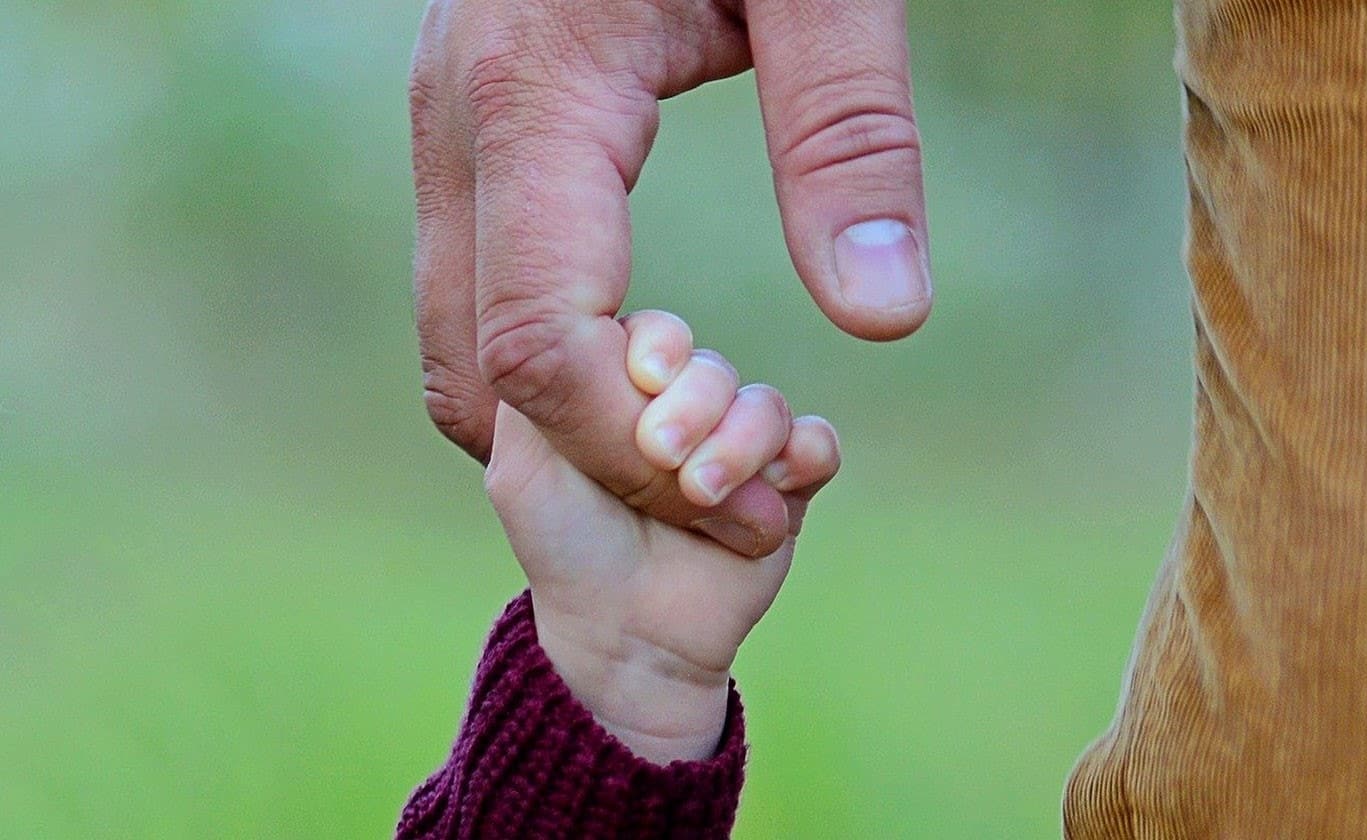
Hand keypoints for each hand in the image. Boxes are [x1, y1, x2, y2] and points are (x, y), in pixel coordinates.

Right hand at [411, 0, 930, 556]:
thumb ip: (850, 131)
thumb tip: (881, 316)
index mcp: (536, 96)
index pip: (543, 347)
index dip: (640, 455)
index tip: (759, 498)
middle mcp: (459, 124)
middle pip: (478, 373)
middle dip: (599, 468)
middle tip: (739, 500)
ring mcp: (449, 128)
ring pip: (458, 346)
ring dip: (565, 434)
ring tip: (706, 452)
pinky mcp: (473, 133)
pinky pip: (474, 296)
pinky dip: (544, 377)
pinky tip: (650, 384)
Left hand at [484, 310, 840, 763]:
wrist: (623, 635)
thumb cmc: (565, 548)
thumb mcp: (522, 465)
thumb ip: (532, 387)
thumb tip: (570, 320)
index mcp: (627, 393)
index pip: (658, 334)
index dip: (657, 349)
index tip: (642, 380)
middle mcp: (689, 412)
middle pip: (714, 368)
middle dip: (694, 407)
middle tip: (663, 456)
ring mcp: (742, 449)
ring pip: (765, 405)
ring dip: (739, 444)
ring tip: (702, 494)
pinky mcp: (788, 490)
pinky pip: (817, 444)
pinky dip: (803, 456)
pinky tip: (775, 488)